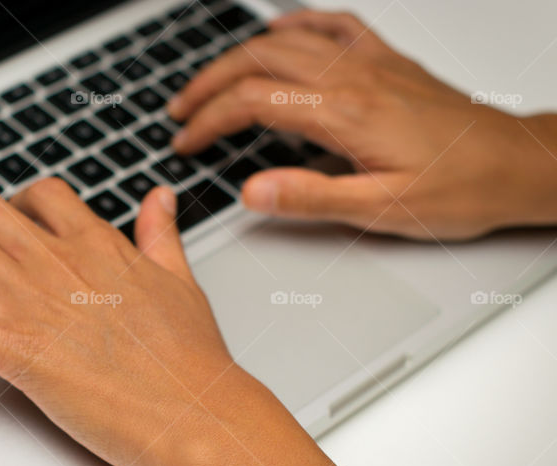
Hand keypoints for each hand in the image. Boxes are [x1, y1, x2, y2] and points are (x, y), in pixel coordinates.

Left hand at [0, 179, 242, 465]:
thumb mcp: (181, 282)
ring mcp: (31, 301)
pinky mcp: (12, 348)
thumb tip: (159, 198)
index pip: (42, 197)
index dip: (14, 200)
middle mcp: (58, 262)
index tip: (3, 213)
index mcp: (98, 245)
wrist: (194, 412)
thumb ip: (160, 235)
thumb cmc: (191, 359)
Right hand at [167, 10, 556, 239]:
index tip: (185, 142)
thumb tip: (252, 192)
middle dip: (208, 84)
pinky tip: (281, 32)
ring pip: (287, 38)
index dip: (208, 121)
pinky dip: (297, 24)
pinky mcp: (387, 61)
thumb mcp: (381, 209)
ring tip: (212, 79)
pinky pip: (334, 24)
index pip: (252, 104)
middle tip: (181, 110)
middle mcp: (353, 77)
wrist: (516, 164)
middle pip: (258, 62)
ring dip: (239, 55)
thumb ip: (310, 197)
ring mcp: (371, 62)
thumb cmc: (460, 188)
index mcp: (344, 114)